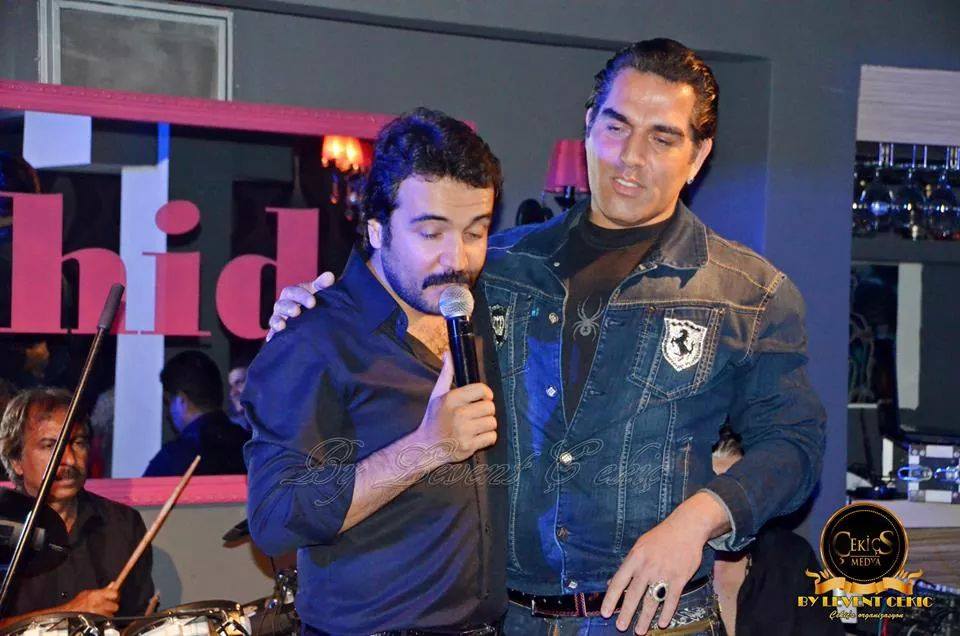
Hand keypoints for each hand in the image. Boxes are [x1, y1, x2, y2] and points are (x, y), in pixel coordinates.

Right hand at [61, 585, 119, 615]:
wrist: (67, 614)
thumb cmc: (76, 604)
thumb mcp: (88, 593)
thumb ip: (102, 590)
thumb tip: (112, 584)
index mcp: (96, 595)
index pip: (114, 594)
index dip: (115, 595)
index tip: (114, 596)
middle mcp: (98, 604)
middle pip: (115, 606)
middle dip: (112, 606)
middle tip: (107, 605)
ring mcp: (97, 613)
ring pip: (111, 614)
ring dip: (108, 613)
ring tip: (101, 611)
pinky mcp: (97, 621)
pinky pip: (106, 620)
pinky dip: (104, 618)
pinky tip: (99, 616)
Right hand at [266, 272, 335, 340]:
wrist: (315, 320)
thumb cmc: (315, 302)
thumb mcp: (319, 292)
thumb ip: (323, 284)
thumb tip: (329, 276)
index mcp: (293, 294)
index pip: (293, 292)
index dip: (301, 296)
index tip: (312, 302)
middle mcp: (284, 305)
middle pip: (281, 304)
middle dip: (289, 308)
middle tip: (297, 312)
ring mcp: (279, 318)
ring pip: (275, 318)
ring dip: (277, 321)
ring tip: (282, 325)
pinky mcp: (277, 332)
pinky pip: (272, 334)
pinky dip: (272, 336)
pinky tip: (272, 339)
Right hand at [414, 352, 496, 464]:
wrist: (426, 447)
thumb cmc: (433, 418)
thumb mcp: (436, 395)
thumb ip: (446, 374)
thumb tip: (448, 353)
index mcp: (451, 399)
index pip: (482, 390)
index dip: (486, 394)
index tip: (484, 398)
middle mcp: (458, 414)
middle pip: (490, 407)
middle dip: (486, 411)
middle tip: (477, 414)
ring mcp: (464, 431)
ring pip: (492, 423)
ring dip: (488, 424)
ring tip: (477, 426)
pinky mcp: (469, 446)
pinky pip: (491, 438)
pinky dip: (487, 438)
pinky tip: (477, 436)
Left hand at [601, 516, 706, 633]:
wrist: (686, 527)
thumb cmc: (660, 537)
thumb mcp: (639, 546)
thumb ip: (627, 566)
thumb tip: (611, 583)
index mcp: (635, 558)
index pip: (618, 581)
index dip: (611, 599)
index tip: (605, 613)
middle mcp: (647, 567)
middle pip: (634, 594)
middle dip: (626, 613)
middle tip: (621, 627)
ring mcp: (664, 573)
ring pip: (652, 600)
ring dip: (645, 618)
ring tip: (639, 630)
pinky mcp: (680, 578)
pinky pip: (672, 599)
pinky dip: (667, 613)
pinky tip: (662, 623)